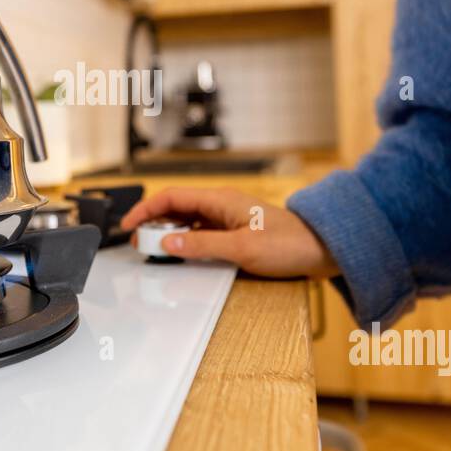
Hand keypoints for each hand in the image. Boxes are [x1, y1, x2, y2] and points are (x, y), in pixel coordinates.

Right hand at [120, 186, 338, 278]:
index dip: (145, 210)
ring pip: (187, 220)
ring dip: (168, 232)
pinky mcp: (235, 232)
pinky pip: (201, 232)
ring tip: (154, 250)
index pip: (171, 198)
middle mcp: (222, 205)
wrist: (322, 250)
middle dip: (152, 222)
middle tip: (137, 244)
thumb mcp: (241, 248)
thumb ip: (201, 245)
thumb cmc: (289, 244)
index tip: (128, 226)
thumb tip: (167, 241)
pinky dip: (185, 240)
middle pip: (176, 208)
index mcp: (220, 200)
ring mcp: (228, 218)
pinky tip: (182, 253)